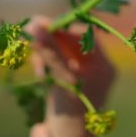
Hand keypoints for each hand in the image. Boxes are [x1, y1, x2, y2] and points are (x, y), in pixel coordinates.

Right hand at [26, 16, 115, 136]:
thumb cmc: (72, 112)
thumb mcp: (63, 78)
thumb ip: (51, 51)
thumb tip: (35, 24)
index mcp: (104, 66)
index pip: (87, 37)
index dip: (65, 28)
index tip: (44, 23)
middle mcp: (95, 68)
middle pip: (72, 43)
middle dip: (52, 40)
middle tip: (31, 33)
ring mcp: (81, 75)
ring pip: (61, 52)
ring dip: (46, 52)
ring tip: (38, 63)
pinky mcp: (66, 82)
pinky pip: (55, 64)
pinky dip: (45, 63)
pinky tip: (39, 70)